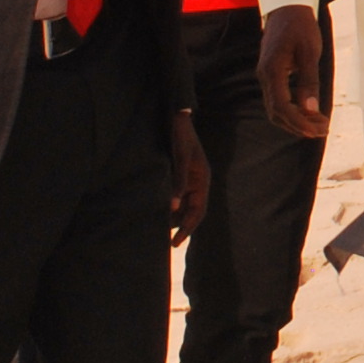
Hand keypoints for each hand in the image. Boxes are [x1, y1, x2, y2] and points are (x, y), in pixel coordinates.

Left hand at [167, 110, 209, 243]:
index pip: (198, 211)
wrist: (178, 117)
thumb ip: (179, 180)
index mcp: (203, 179)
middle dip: (183, 227)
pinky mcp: (180, 175)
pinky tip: (160, 212)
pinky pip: (178, 196)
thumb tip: (174, 207)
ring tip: (162, 231)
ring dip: (176, 218)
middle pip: (193, 211)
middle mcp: (198, 182)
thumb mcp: (181, 158)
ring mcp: (189, 179)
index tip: (177, 242)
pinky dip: (171, 207)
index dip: (188, 228)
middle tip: (170, 244)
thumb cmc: (181, 136)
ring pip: (185, 205)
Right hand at [258, 5, 330, 141]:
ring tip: (320, 124)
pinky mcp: (272, 75)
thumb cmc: (301, 26)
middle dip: (299, 126)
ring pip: (277, 109)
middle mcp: (265, 76)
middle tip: (324, 129)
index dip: (298, 122)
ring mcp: (266, 76)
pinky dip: (294, 110)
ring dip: (297, 120)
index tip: (318, 129)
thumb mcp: (310, 52)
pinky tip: (311, 112)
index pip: (281, 106)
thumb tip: (311, 109)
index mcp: (272, 70)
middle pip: (277, 113)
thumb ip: (310, 81)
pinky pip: (279, 100)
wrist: (287, 8)